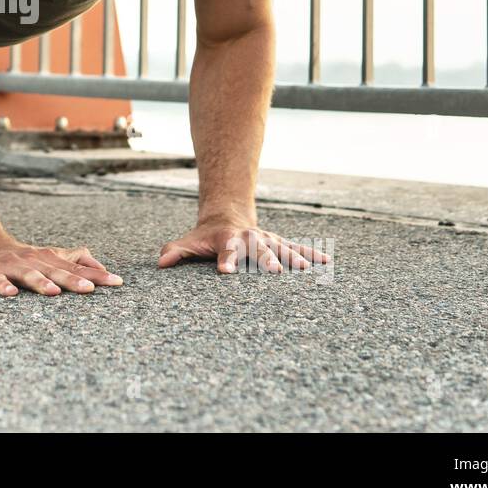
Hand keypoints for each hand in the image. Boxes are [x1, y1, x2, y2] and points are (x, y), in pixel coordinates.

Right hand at [0, 235, 123, 296]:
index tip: (117, 282)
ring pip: (28, 275)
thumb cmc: (19, 256)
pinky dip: (3, 286)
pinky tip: (11, 293)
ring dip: (41, 282)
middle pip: (55, 271)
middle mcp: (32, 261)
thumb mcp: (48, 256)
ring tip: (54, 292)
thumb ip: (74, 260)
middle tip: (90, 289)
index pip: (76, 267)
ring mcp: (11, 267)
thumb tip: (101, 267)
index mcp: (48, 259)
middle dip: (72, 279)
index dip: (96, 275)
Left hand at [157, 213, 331, 274]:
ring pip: (281, 248)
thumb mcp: (189, 242)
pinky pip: (296, 247)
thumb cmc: (206, 236)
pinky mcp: (278, 242)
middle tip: (274, 272)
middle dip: (266, 260)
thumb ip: (176, 252)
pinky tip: (326, 261)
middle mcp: (249, 238)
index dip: (226, 260)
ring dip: (293, 258)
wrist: (227, 215)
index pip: (226, 250)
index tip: (226, 272)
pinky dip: (311, 253)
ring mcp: (266, 239)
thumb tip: (160, 263)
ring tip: (304, 269)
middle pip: (258, 249)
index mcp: (227, 239)